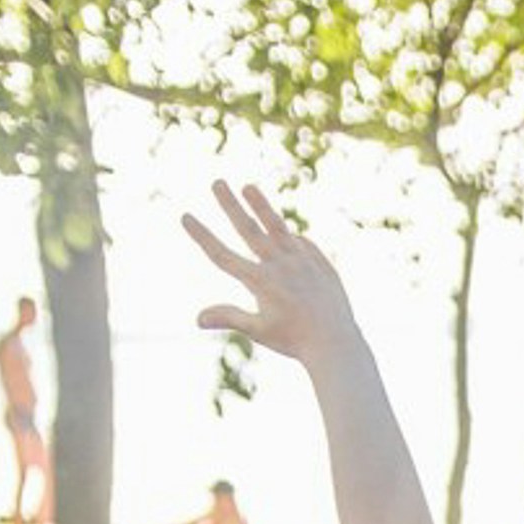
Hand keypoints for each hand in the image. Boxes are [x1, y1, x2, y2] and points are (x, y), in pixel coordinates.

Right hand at [184, 181, 358, 362]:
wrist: (337, 342)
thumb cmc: (295, 340)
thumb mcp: (259, 331)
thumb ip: (229, 317)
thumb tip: (197, 319)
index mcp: (260, 281)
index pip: (222, 254)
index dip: (202, 235)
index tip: (186, 216)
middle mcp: (279, 265)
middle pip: (248, 229)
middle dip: (230, 204)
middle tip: (217, 182)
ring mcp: (301, 261)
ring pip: (277, 226)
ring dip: (261, 204)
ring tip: (248, 186)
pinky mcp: (320, 263)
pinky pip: (302, 244)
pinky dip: (291, 238)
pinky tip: (286, 235)